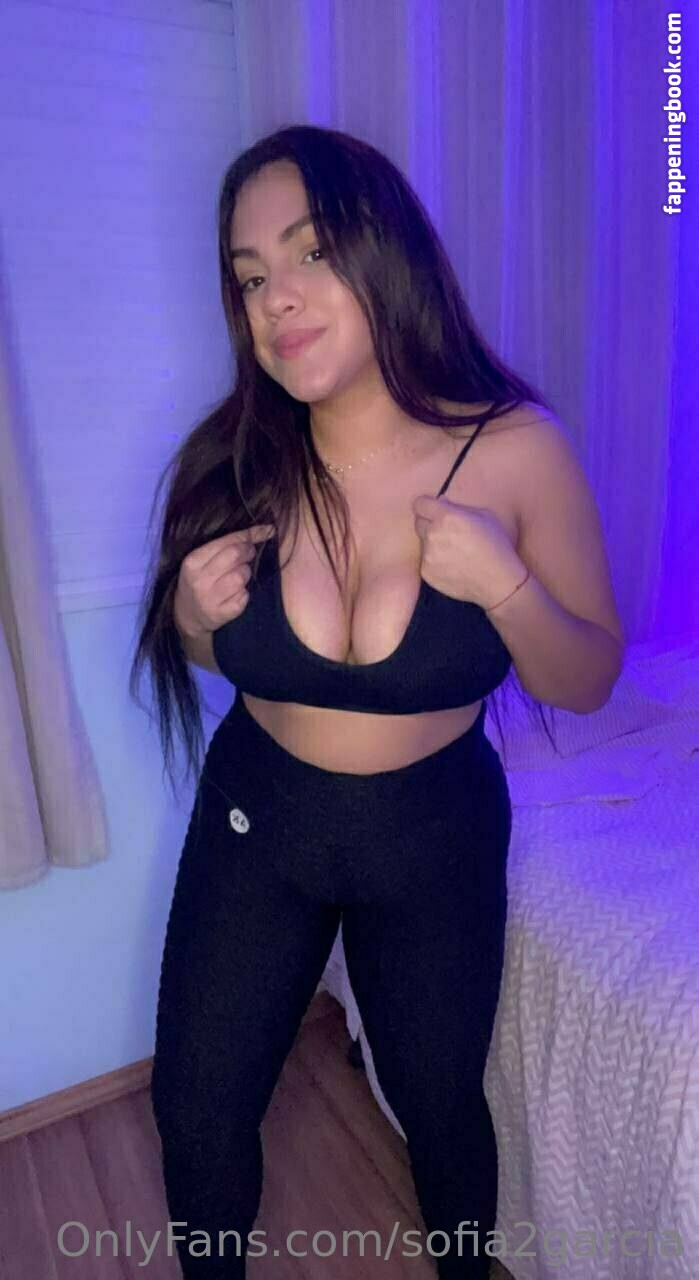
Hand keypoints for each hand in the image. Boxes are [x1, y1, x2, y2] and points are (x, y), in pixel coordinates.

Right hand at [174, 524, 274, 639]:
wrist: (186, 615)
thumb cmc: (198, 581)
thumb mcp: (201, 560)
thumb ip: (224, 545)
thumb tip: (260, 530)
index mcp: (193, 562)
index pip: (228, 542)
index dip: (249, 536)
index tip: (267, 531)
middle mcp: (200, 580)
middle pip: (236, 556)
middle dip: (248, 552)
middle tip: (248, 554)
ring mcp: (210, 598)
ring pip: (242, 576)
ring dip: (245, 574)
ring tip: (237, 577)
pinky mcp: (221, 614)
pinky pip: (244, 596)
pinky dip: (244, 594)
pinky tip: (235, 594)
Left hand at [412, 494, 524, 609]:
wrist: (498, 581)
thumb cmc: (496, 545)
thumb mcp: (485, 516)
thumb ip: (459, 507)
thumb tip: (441, 502)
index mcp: (446, 517)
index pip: (419, 504)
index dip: (427, 505)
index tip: (433, 510)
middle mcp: (433, 534)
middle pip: (419, 522)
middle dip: (429, 523)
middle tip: (447, 532)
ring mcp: (427, 555)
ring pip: (423, 543)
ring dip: (433, 543)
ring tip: (455, 552)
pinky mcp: (426, 573)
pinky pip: (425, 561)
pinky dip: (435, 561)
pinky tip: (453, 565)